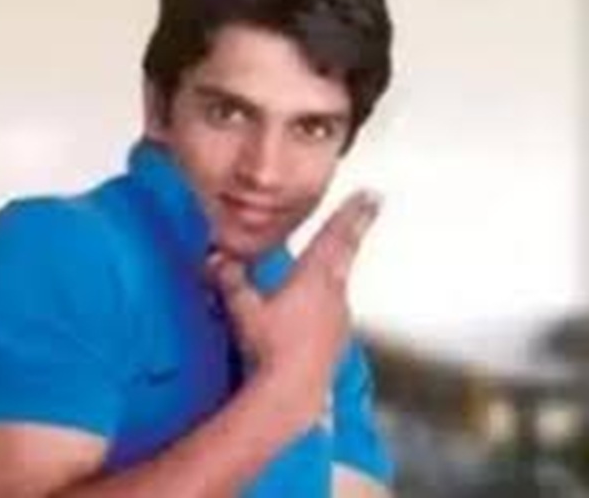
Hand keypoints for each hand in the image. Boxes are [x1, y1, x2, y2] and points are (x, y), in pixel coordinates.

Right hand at [205, 190, 381, 421]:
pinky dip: (329, 301)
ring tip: (334, 258)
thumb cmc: (270, 347)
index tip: (369, 194)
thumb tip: (216, 259)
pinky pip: (334, 312)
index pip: (335, 236)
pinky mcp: (336, 343)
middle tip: (372, 204)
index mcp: (314, 278)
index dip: (351, 213)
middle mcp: (334, 295)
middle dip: (356, 226)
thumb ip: (231, 280)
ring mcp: (339, 320)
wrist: (292, 393)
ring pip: (341, 283)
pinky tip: (315, 312)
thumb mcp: (243, 309)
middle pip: (346, 252)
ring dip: (339, 267)